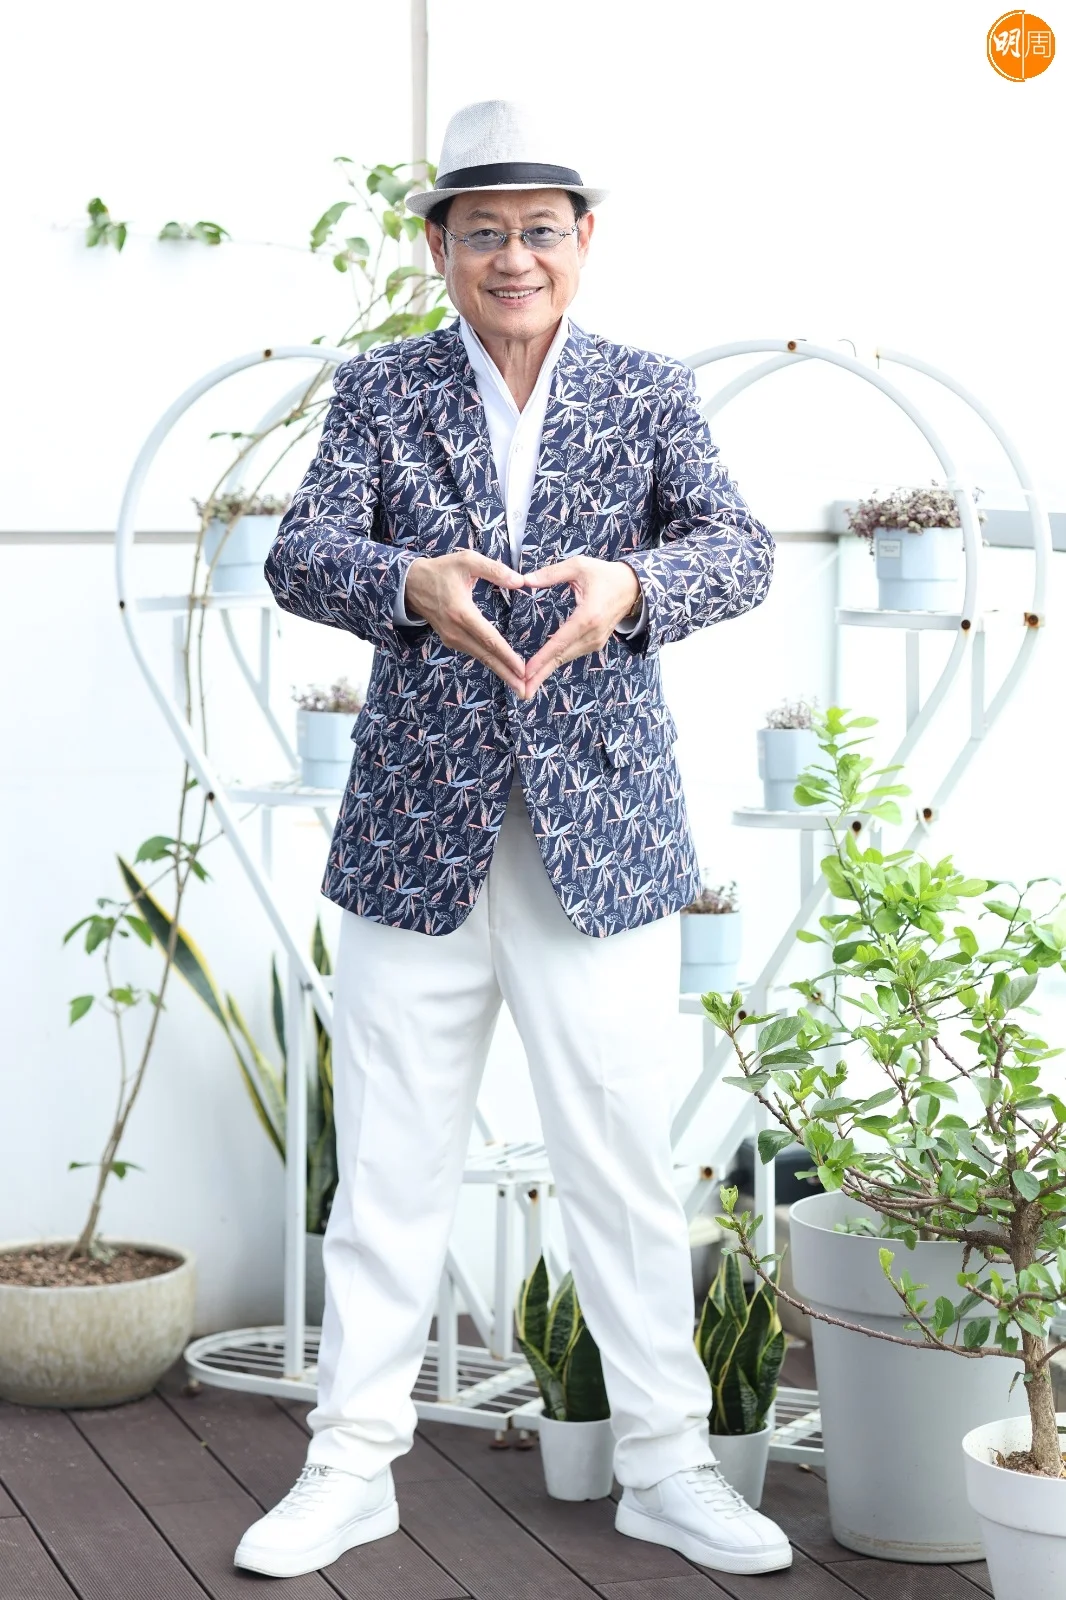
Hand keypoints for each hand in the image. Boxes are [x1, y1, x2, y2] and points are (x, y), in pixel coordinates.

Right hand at [404, 551, 527, 694]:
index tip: (522, 670)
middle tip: (525, 691)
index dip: (507, 656)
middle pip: (486, 656)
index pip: (489, 639)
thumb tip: (520, 582)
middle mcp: (456, 631)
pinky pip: (474, 654)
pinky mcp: (451, 641)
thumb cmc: (441, 570)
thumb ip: (495, 570)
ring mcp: (451, 638)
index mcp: (462, 613)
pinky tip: (504, 671)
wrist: (410, 584)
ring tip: (519, 687)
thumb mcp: (467, 561)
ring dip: (500, 672)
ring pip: (481, 658)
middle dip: (507, 674)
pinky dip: (490, 664)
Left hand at [520, 556, 642, 697]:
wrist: (634, 587)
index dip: (542, 658)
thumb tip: (525, 580)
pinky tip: (541, 672)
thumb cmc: (605, 575)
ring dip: (546, 672)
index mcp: (587, 617)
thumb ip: (551, 574)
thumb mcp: (579, 566)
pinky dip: (555, 663)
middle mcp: (592, 634)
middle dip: (540, 675)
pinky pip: (572, 655)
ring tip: (527, 686)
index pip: (560, 642)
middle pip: (561, 658)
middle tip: (521, 691)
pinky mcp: (595, 643)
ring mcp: (595, 641)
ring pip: (566, 659)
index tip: (526, 672)